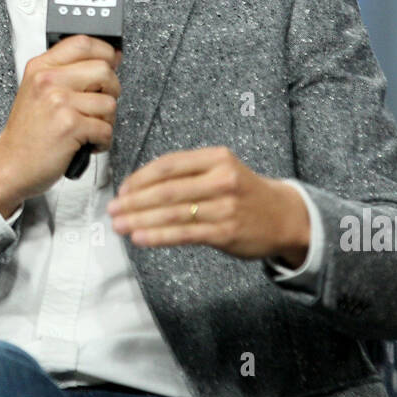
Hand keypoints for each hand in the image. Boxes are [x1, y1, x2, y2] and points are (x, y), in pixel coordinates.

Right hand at [0, 34, 122, 213]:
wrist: (10, 164)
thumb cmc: (28, 132)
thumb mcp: (37, 90)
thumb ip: (67, 72)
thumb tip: (111, 57)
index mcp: (41, 67)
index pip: (83, 42)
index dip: (106, 51)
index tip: (111, 62)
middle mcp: (48, 81)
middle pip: (104, 69)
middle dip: (111, 90)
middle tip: (99, 104)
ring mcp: (59, 102)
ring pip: (110, 102)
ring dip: (106, 121)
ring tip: (88, 128)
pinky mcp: (70, 126)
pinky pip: (106, 129)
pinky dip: (102, 141)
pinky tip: (86, 142)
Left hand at [108, 146, 309, 262]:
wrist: (284, 216)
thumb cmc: (243, 192)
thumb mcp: (222, 169)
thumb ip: (187, 174)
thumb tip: (139, 187)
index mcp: (217, 157)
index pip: (169, 165)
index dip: (140, 177)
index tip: (122, 189)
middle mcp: (221, 179)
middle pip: (167, 190)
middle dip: (134, 201)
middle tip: (111, 209)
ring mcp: (225, 207)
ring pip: (173, 214)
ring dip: (140, 220)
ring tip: (119, 225)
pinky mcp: (226, 232)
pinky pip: (185, 234)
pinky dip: (159, 236)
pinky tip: (141, 238)